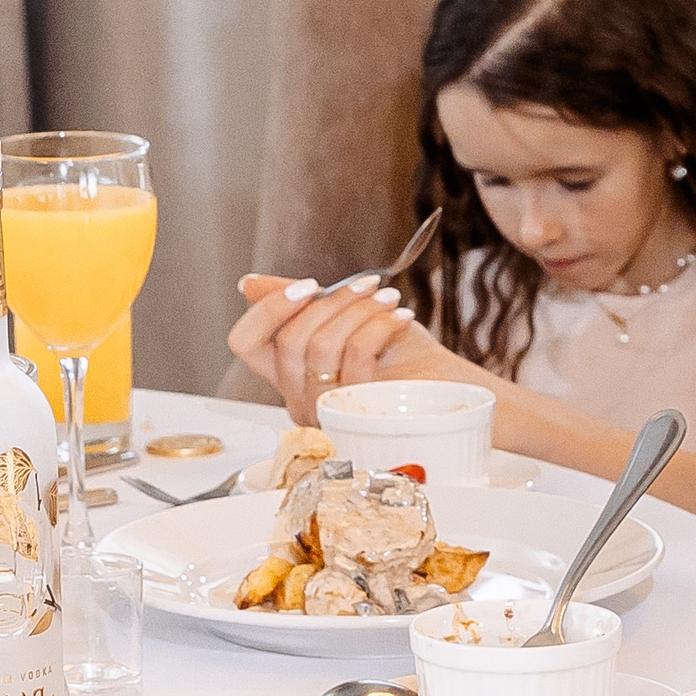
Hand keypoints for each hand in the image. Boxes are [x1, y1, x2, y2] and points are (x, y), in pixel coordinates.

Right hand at [228, 274, 466, 422]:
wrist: (450, 387)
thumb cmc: (404, 356)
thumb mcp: (351, 320)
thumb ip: (305, 304)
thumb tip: (248, 283)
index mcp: (290, 374)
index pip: (245, 343)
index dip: (268, 308)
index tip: (309, 285)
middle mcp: (299, 398)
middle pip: (289, 339)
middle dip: (331, 300)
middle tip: (368, 284)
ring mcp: (326, 411)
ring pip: (320, 347)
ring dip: (359, 310)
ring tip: (390, 298)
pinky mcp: (357, 412)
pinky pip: (354, 357)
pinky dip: (379, 326)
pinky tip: (401, 318)